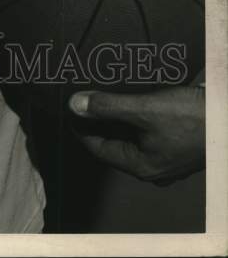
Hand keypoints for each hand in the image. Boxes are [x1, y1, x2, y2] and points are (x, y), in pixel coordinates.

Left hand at [68, 86, 204, 183]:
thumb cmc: (191, 118)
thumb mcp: (144, 109)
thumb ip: (107, 106)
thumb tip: (74, 104)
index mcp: (140, 165)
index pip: (96, 148)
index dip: (79, 126)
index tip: (66, 106)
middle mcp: (151, 165)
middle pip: (112, 141)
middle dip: (96, 119)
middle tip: (80, 96)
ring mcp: (164, 156)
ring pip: (128, 135)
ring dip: (114, 115)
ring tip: (98, 92)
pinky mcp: (175, 142)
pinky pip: (144, 130)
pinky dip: (132, 115)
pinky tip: (127, 96)